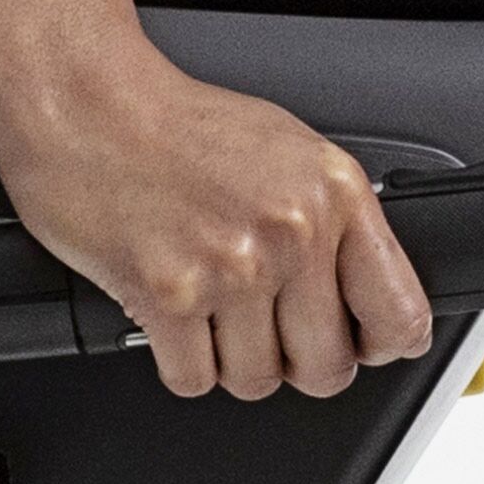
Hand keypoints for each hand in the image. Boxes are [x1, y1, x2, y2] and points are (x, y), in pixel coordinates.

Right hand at [0, 38, 432, 398]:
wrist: (85, 102)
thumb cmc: (172, 123)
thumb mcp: (285, 150)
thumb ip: (330, 219)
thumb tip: (358, 292)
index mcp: (334, 192)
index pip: (399, 316)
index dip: (377, 346)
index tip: (359, 345)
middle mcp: (290, 231)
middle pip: (327, 368)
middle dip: (294, 363)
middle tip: (267, 334)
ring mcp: (231, 267)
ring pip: (256, 381)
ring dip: (230, 363)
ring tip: (209, 313)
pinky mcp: (167, 295)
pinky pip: (193, 380)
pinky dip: (180, 363)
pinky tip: (172, 318)